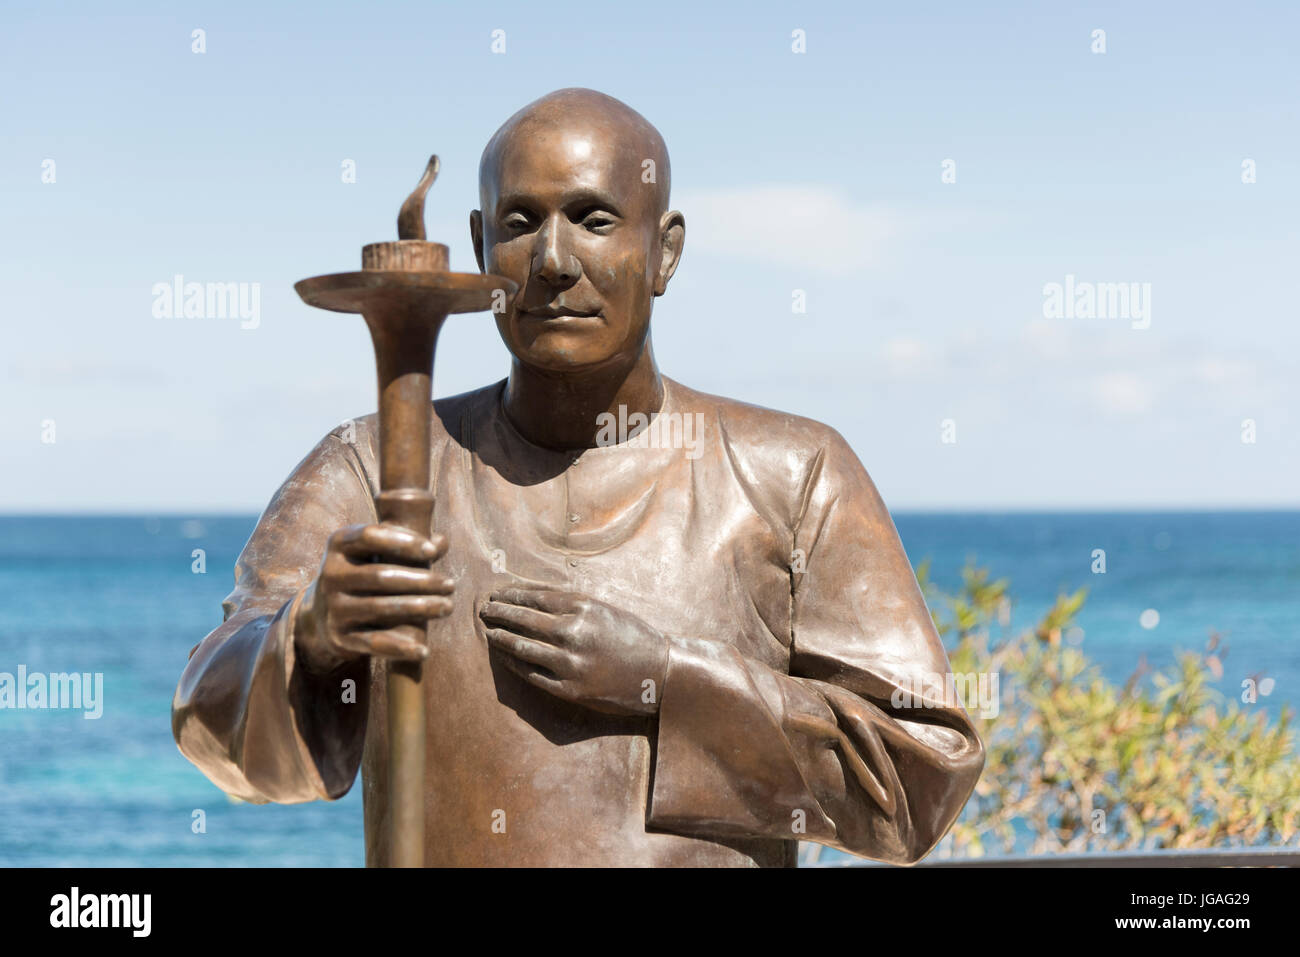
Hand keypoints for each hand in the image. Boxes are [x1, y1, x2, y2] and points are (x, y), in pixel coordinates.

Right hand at [294, 523, 453, 673]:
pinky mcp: (339, 637)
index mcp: (338, 544)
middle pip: (381, 575)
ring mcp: (333, 607)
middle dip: (421, 580)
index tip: (433, 552)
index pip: (370, 536)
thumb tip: (442, 541)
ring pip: (381, 608)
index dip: (403, 542)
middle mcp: (331, 574)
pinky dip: (400, 648)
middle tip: (450, 585)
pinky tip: (424, 650)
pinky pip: (374, 642)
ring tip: (447, 607)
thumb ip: (409, 544)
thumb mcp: (376, 552)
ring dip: (420, 608)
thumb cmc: (364, 573)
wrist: (323, 614)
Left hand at [479, 587, 668, 716]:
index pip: (534, 597)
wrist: (657, 673)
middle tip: (484, 610)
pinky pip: (531, 674)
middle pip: (522, 620)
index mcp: (582, 608)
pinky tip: (504, 656)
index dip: (511, 595)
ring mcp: (569, 663)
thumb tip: (530, 594)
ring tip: (489, 632)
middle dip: (499, 613)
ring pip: (521, 647)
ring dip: (500, 638)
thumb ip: (569, 601)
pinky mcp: (568, 689)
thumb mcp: (603, 608)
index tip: (497, 594)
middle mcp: (572, 633)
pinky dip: (513, 663)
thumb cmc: (631, 636)